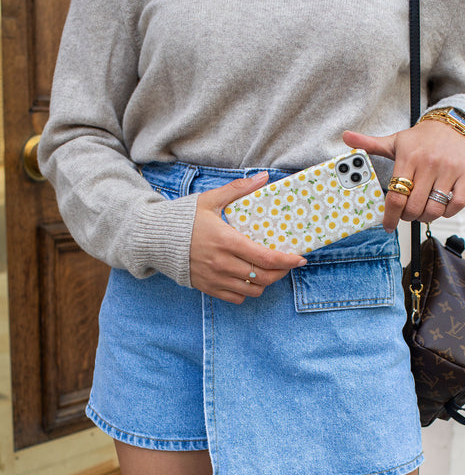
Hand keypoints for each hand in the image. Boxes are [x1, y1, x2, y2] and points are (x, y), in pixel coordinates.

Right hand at [190, 171, 306, 303]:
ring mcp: (214, 278)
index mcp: (226, 241)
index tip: (299, 259)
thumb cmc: (184, 218)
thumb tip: (264, 177)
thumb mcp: (211, 199)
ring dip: (266, 282)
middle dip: (281, 272)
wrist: (155, 238)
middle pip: (263, 277)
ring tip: (268, 271)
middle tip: (286, 264)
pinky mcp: (207, 287)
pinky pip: (236, 298)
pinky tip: (248, 279)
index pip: (265, 257)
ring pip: (252, 290)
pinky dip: (247, 291)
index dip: (287, 261)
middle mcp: (222, 263)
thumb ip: (239, 189)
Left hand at [343, 121, 464, 231]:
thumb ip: (368, 143)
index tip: (387, 225)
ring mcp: (449, 171)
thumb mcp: (393, 141)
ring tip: (420, 211)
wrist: (453, 125)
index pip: (396, 195)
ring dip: (425, 217)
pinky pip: (458, 204)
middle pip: (414, 207)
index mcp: (409, 158)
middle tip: (405, 214)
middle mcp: (429, 165)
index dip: (390, 216)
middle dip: (406, 217)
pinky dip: (447, 213)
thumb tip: (346, 137)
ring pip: (435, 209)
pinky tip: (439, 208)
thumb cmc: (420, 139)